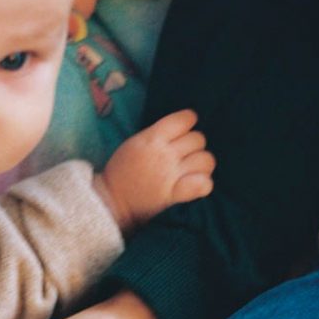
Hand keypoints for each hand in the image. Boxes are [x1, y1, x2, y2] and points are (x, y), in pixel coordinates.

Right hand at [97, 109, 214, 232]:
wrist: (112, 200)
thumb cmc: (122, 170)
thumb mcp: (135, 143)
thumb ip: (158, 134)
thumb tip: (182, 130)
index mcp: (152, 138)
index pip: (185, 119)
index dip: (188, 122)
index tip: (183, 131)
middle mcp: (165, 154)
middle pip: (198, 139)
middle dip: (194, 145)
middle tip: (184, 155)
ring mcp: (171, 174)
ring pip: (206, 159)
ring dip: (202, 163)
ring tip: (192, 169)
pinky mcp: (175, 194)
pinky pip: (204, 184)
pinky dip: (204, 183)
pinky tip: (197, 183)